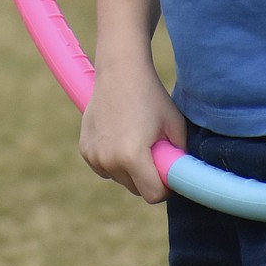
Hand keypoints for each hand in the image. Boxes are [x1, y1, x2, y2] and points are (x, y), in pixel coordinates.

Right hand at [79, 66, 186, 203]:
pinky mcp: (85, 150)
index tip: (168, 171)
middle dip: (147, 176)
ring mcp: (94, 156)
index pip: (153, 195)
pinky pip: (105, 168)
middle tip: (153, 148)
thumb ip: (179, 156)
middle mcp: (109, 160)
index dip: (165, 187)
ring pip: (120, 179)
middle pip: (136, 189)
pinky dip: (114, 160)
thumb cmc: (151, 95)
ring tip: (135, 137)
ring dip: (130, 169)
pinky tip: (119, 135)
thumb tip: (181, 177)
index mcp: (132, 156)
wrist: (120, 70)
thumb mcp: (175, 124)